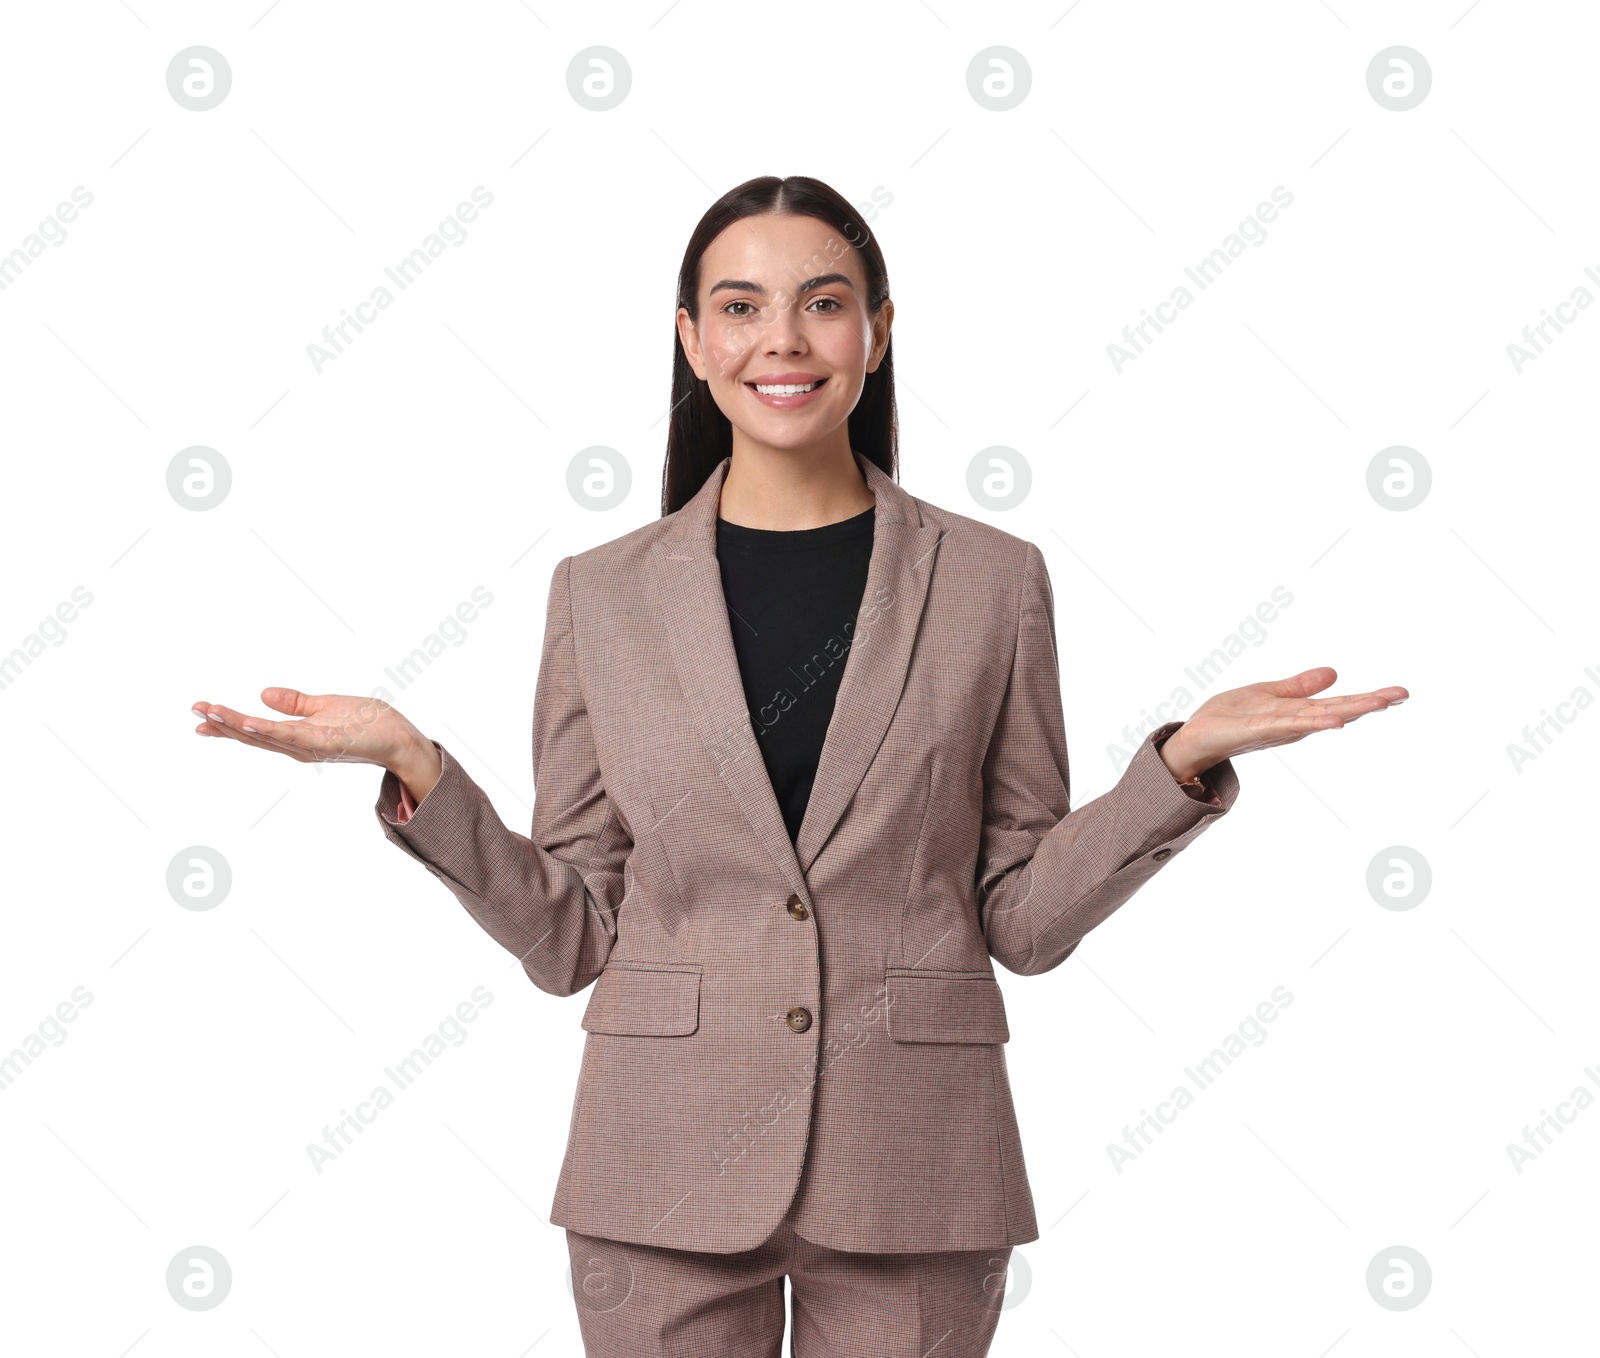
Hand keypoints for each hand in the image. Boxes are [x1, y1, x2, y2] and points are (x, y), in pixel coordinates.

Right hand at [190, 689, 438, 794]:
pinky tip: (248, 722)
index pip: (254, 730)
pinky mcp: (326, 742)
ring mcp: (310, 746)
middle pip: (252, 736)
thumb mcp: (323, 707)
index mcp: (295, 737)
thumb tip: (262, 694)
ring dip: (236, 725)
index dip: (227, 722)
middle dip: (223, 723)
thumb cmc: (366, 723)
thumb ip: (294, 703)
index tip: (200, 713)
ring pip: (265, 736)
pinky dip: (268, 731)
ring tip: (210, 713)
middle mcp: (297, 746)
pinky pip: (291, 736)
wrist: (398, 737)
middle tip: (194, 710)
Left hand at [1157, 667, 1407, 781]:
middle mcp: (1294, 723)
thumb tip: (1334, 672)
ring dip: (1346, 711)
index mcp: (1299, 713)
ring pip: (1317, 718)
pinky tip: (1333, 721)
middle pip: (1336, 711)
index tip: (1400, 693)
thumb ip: (1300, 686)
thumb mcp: (1270, 693)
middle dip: (1368, 703)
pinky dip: (1311, 722)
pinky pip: (1287, 725)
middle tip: (1400, 695)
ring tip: (1374, 706)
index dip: (1368, 698)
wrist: (1196, 736)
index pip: (1339, 703)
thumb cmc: (1230, 716)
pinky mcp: (1256, 729)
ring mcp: (1277, 727)